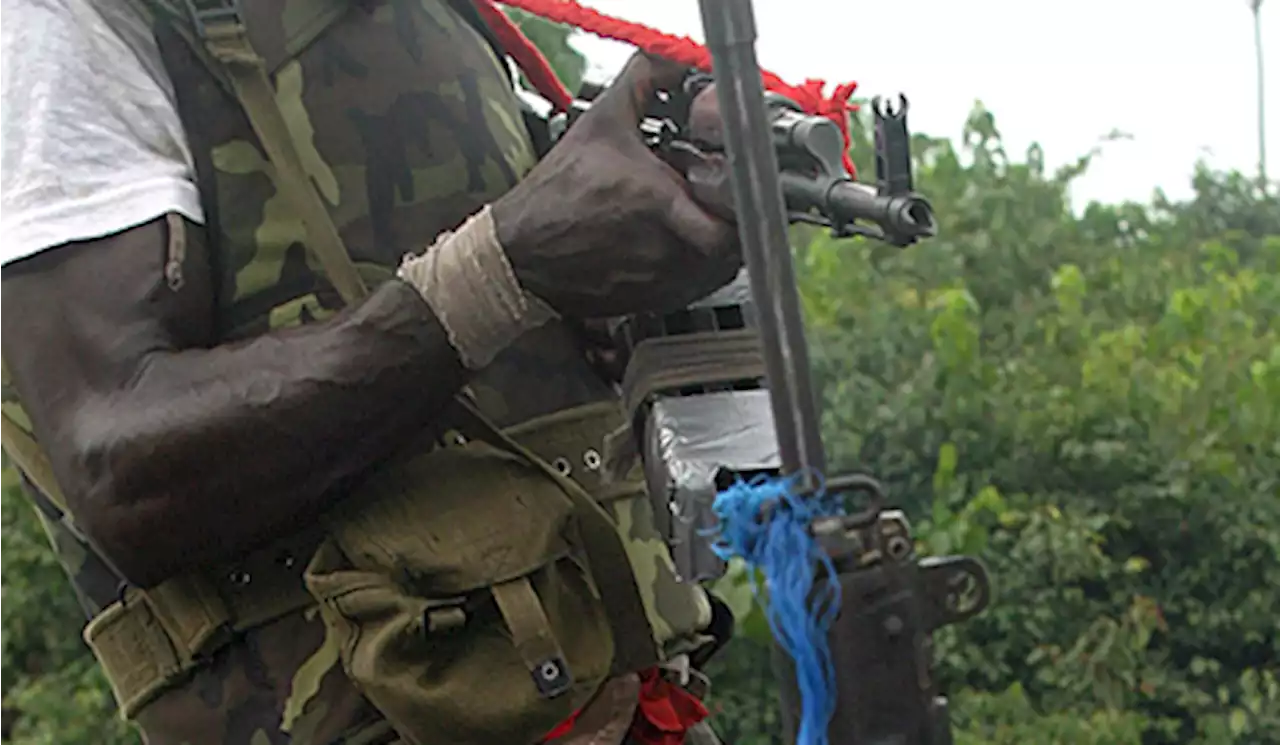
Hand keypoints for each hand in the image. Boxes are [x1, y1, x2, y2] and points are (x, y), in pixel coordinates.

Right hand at [491, 52, 741, 317]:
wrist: (519, 251)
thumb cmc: (555, 194)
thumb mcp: (598, 125)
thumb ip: (640, 83)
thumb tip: (668, 63)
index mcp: (658, 200)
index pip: (734, 218)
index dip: (746, 201)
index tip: (737, 185)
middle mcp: (665, 247)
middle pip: (734, 243)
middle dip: (735, 220)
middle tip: (723, 201)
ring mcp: (661, 280)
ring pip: (719, 269)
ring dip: (720, 246)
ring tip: (701, 221)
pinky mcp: (654, 301)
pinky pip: (697, 288)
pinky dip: (698, 268)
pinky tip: (680, 245)